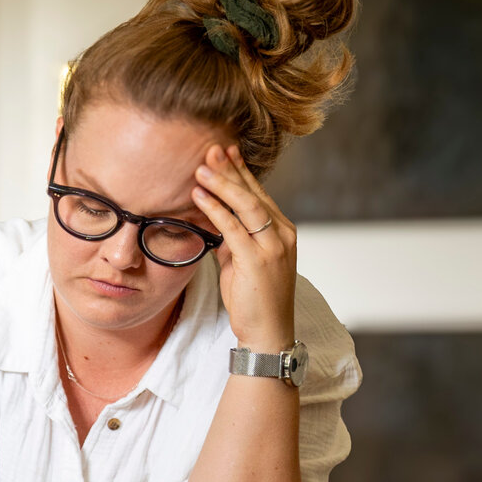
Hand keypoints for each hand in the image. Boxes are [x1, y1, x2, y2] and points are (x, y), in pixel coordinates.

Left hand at [191, 144, 296, 352]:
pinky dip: (215, 210)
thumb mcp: (241, 263)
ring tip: (201, 166)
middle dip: (231, 170)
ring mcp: (273, 247)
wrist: (267, 332)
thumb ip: (232, 240)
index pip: (260, 194)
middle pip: (254, 193)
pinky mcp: (259, 260)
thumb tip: (213, 221)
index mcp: (282, 232)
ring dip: (222, 183)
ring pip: (246, 205)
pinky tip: (199, 196)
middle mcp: (282, 235)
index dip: (242, 172)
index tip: (226, 152)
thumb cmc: (254, 300)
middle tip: (211, 148)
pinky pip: (234, 228)